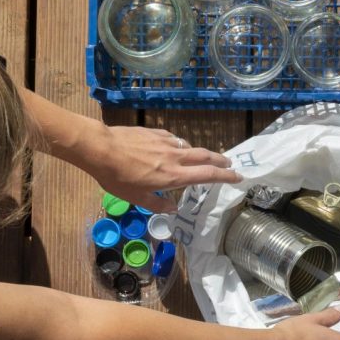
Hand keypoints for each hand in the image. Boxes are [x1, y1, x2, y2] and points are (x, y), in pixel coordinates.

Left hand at [80, 125, 240, 211]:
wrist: (101, 148)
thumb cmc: (117, 177)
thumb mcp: (136, 198)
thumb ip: (157, 203)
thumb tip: (174, 207)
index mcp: (173, 176)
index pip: (207, 175)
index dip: (225, 176)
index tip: (238, 177)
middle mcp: (174, 157)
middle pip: (205, 156)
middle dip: (220, 160)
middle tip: (229, 163)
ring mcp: (165, 142)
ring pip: (189, 147)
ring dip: (198, 153)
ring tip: (198, 158)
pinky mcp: (155, 132)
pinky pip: (173, 139)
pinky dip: (179, 146)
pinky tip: (173, 148)